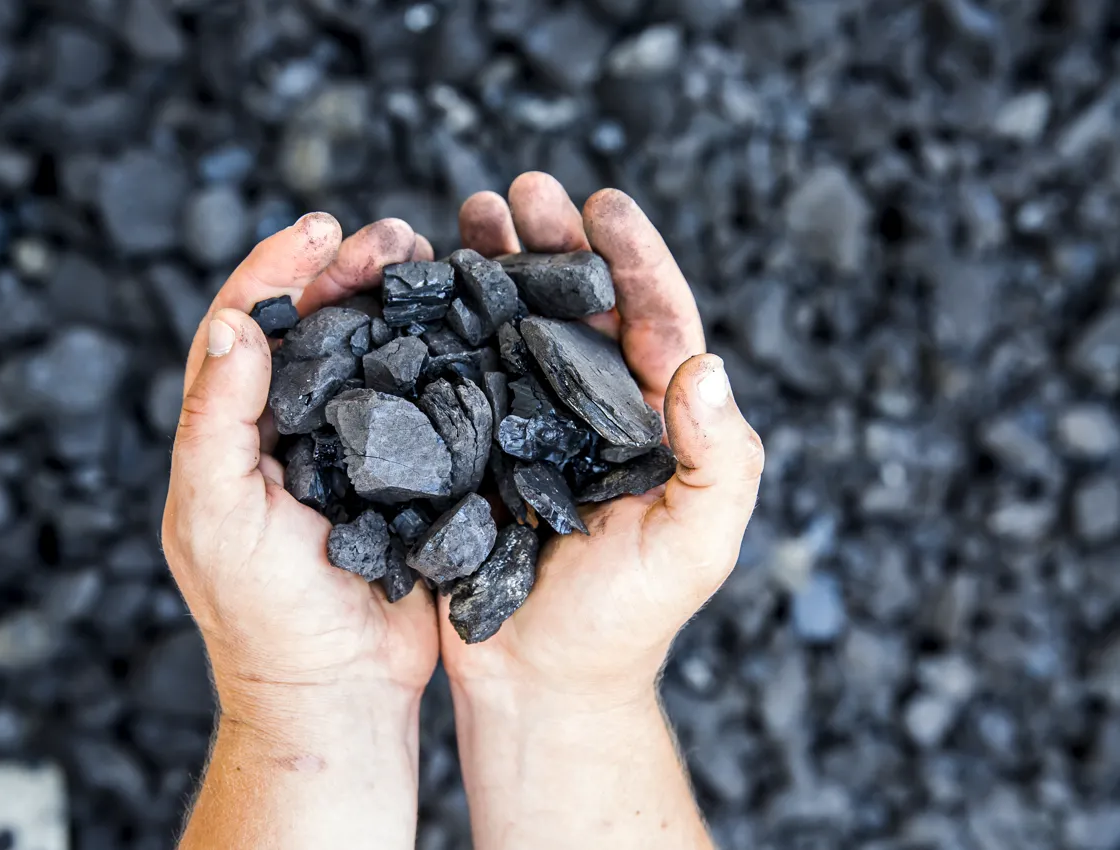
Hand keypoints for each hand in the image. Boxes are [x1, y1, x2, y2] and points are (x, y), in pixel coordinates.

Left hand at [162, 214, 439, 713]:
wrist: (337, 693)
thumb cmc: (265, 615)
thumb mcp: (220, 516)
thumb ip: (218, 421)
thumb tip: (233, 325)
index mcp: (228, 436)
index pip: (242, 329)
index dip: (274, 270)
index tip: (319, 230)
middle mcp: (284, 432)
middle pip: (309, 327)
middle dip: (344, 271)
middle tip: (395, 234)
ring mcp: (343, 452)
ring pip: (363, 354)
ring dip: (391, 301)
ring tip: (428, 257)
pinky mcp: (398, 476)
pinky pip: (412, 401)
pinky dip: (431, 357)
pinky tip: (460, 324)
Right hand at [442, 172, 764, 705]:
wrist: (538, 684)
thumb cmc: (627, 623)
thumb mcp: (693, 547)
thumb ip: (719, 460)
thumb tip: (707, 365)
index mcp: (654, 421)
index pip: (654, 319)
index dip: (634, 256)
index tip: (604, 202)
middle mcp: (592, 409)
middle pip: (576, 303)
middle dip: (551, 239)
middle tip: (518, 188)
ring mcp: (530, 424)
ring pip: (514, 323)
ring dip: (493, 264)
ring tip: (465, 213)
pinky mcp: (474, 447)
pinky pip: (460, 372)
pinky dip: (443, 323)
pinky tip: (419, 283)